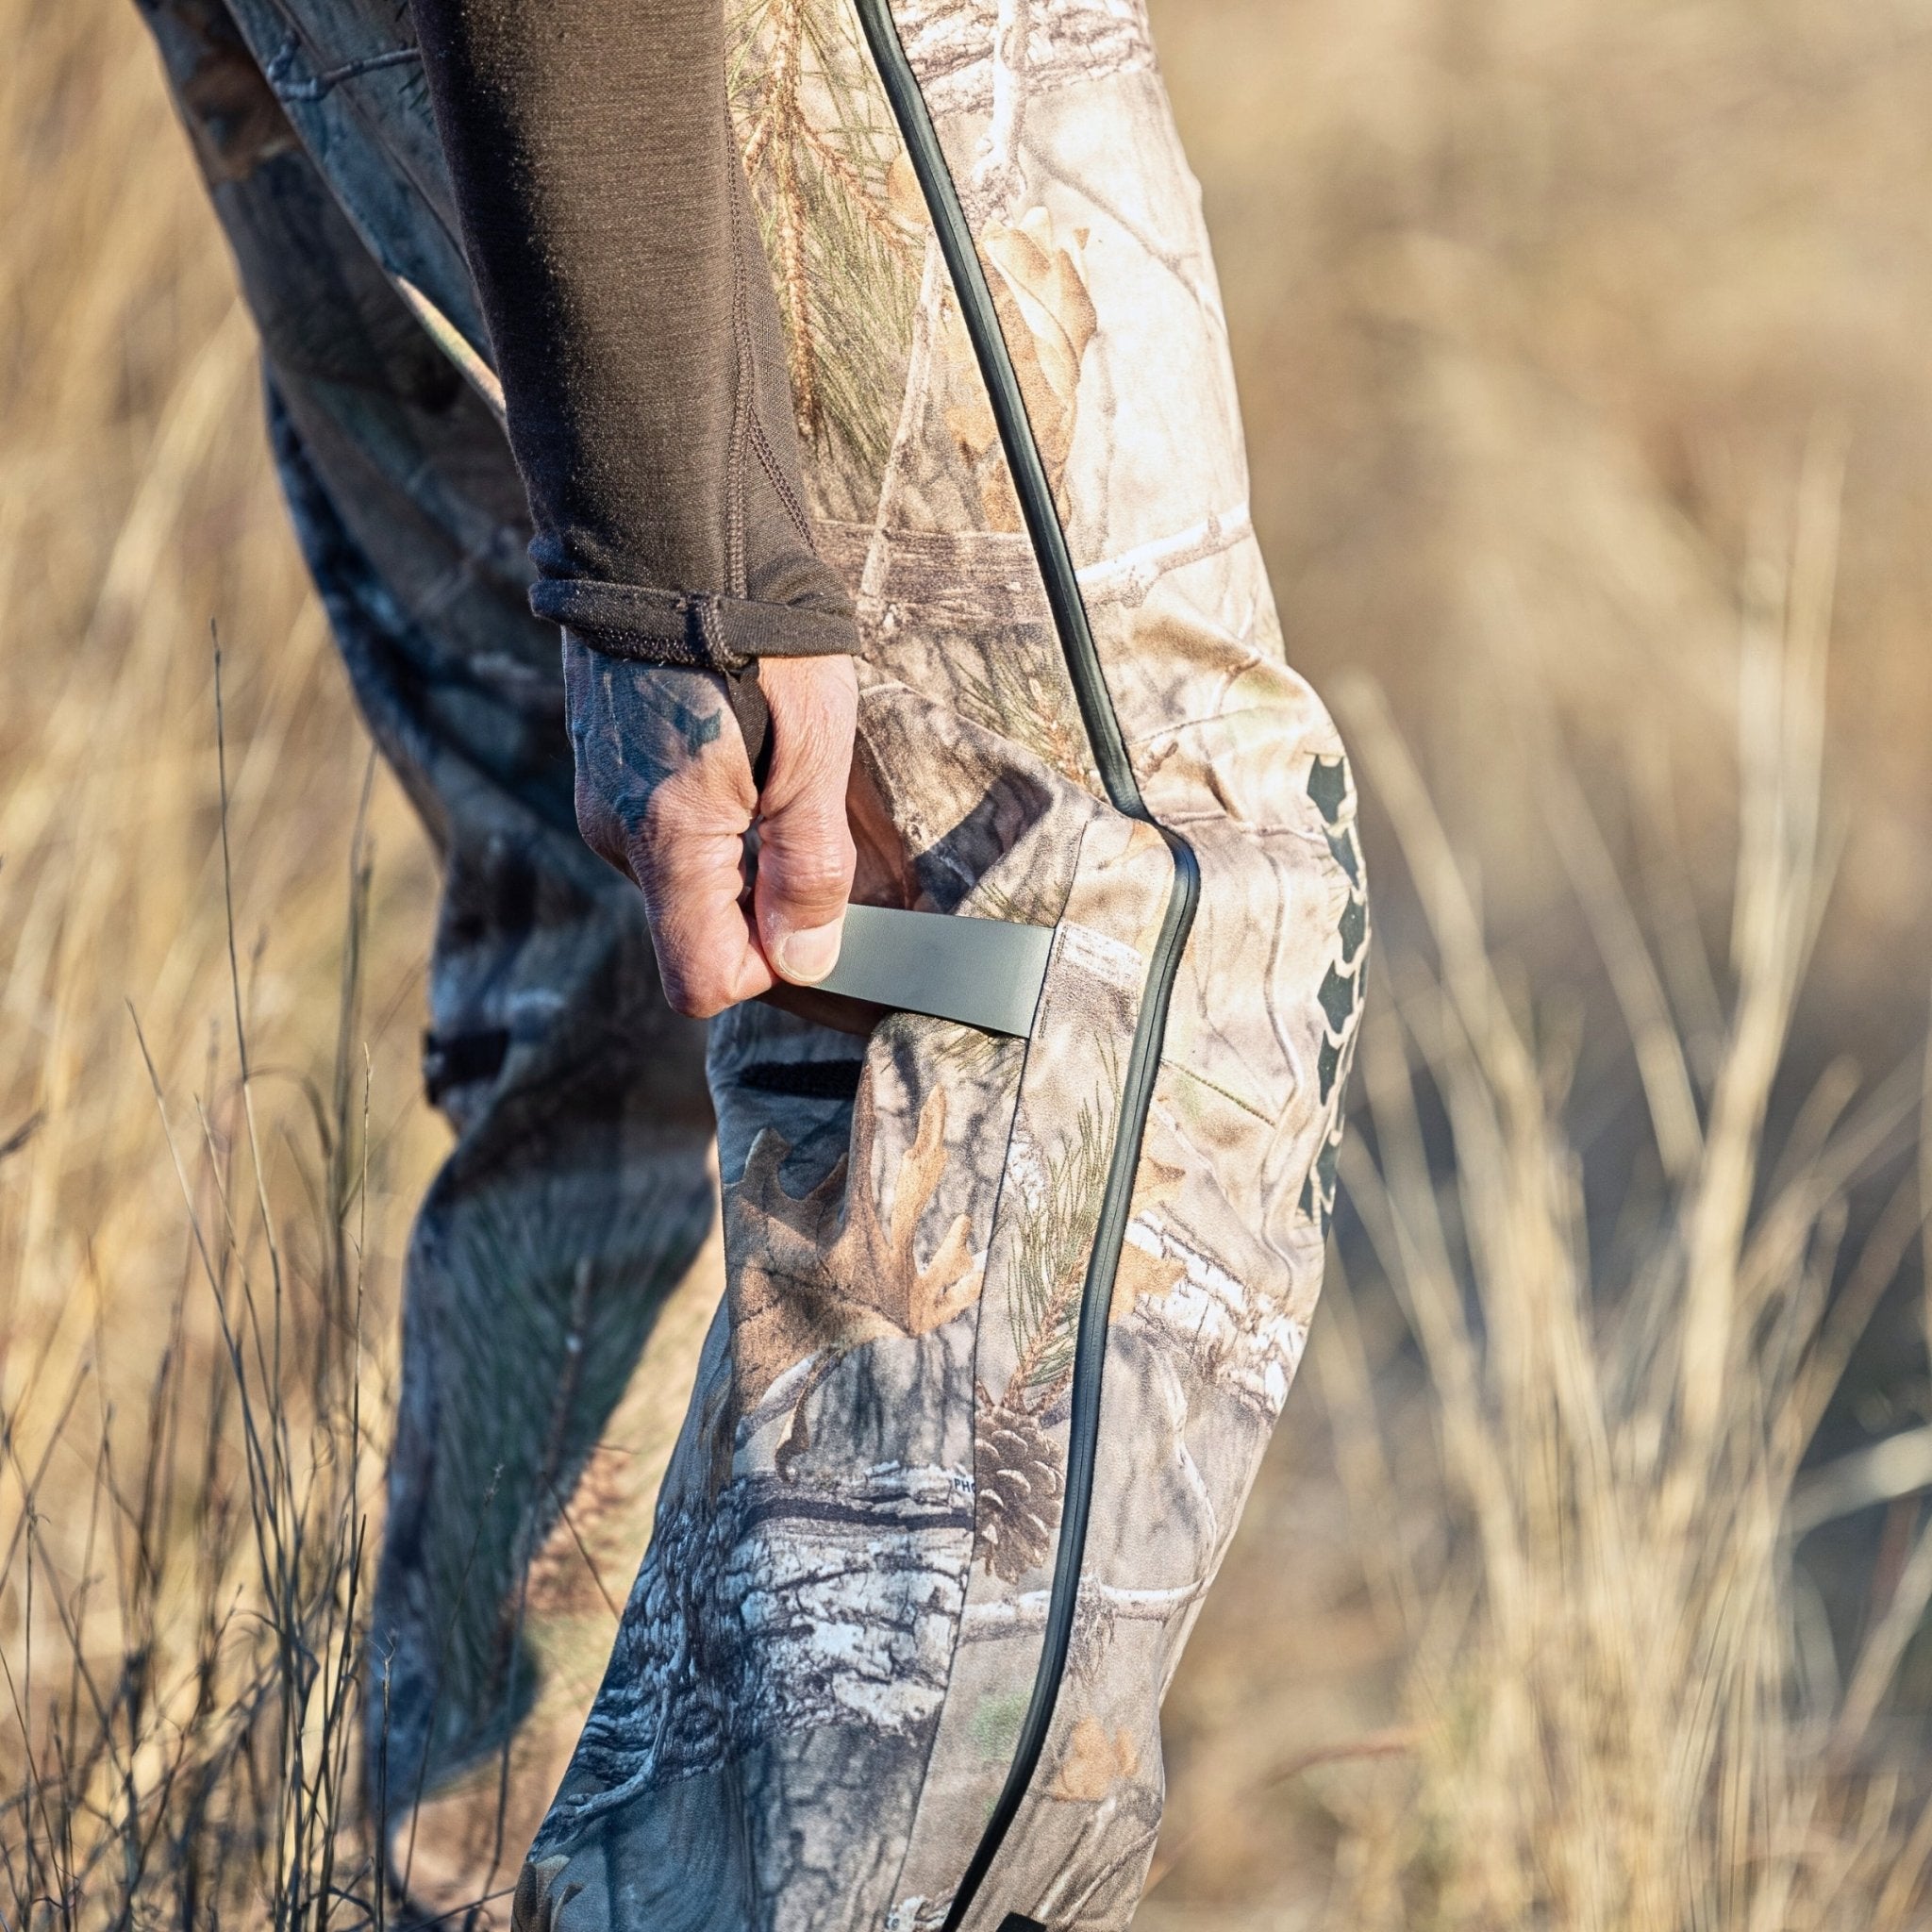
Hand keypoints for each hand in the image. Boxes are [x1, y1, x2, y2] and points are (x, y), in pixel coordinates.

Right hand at [566, 638, 857, 1018]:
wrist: (670, 526)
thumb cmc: (755, 632)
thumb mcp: (815, 749)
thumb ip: (808, 864)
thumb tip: (805, 958)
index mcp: (665, 839)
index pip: (701, 979)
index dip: (768, 967)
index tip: (817, 913)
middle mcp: (615, 833)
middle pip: (696, 931)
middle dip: (762, 906)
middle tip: (812, 824)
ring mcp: (601, 799)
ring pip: (684, 881)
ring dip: (741, 857)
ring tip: (779, 772)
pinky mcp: (604, 767)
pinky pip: (663, 833)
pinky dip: (712, 819)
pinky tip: (745, 755)